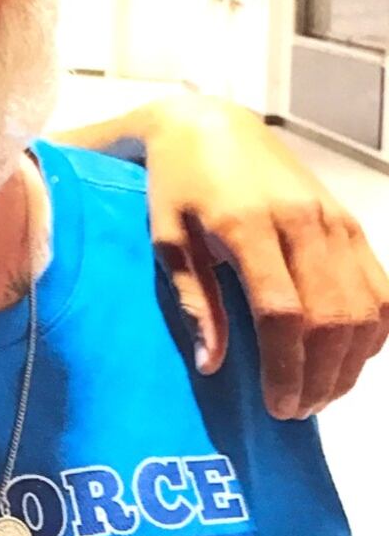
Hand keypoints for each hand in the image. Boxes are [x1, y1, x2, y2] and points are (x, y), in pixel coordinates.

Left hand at [142, 95, 388, 418]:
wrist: (211, 125)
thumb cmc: (178, 185)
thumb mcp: (167, 240)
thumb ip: (193, 301)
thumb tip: (213, 365)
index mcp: (250, 225)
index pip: (282, 311)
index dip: (285, 366)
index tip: (276, 406)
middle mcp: (304, 222)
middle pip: (331, 316)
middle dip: (319, 375)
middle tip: (296, 410)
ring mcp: (334, 221)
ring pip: (364, 306)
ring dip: (349, 361)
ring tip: (321, 394)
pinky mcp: (349, 223)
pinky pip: (380, 286)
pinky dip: (374, 328)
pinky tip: (351, 358)